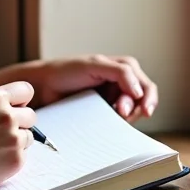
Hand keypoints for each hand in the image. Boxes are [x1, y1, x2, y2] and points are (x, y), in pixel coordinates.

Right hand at [0, 82, 35, 189]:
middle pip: (30, 115)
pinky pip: (22, 154)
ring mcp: (14, 139)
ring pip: (28, 136)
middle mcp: (7, 116)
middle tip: (4, 129)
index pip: (25, 90)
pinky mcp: (17, 160)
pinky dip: (11, 156)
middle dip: (20, 121)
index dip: (20, 99)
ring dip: (16, 140)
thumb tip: (6, 104)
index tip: (16, 105)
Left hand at [29, 55, 158, 122]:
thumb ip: (119, 72)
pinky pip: (118, 122)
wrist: (43, 87)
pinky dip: (117, 123)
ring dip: (126, 116)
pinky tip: (107, 120)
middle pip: (143, 101)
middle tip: (120, 112)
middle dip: (135, 108)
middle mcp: (120, 83)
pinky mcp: (103, 112)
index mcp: (121, 68)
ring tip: (110, 112)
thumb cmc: (65, 71)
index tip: (143, 110)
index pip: (145, 85)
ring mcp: (112, 98)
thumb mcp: (93, 65)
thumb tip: (140, 91)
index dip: (146, 98)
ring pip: (132, 113)